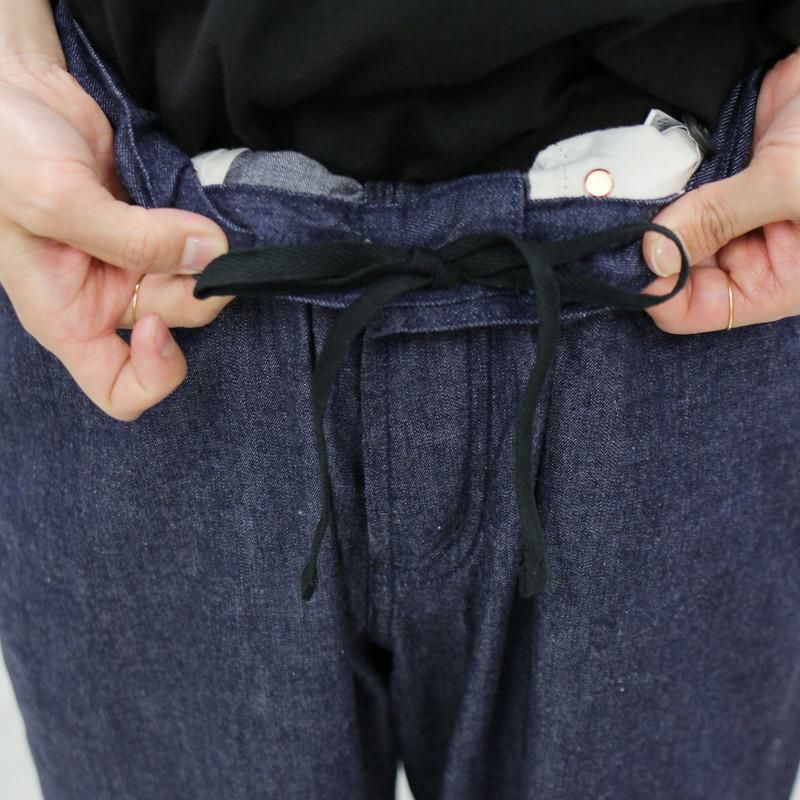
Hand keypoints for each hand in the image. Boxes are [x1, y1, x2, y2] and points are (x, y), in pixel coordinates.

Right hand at [0, 61, 233, 420]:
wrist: (11, 88)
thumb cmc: (3, 150)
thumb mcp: (54, 199)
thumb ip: (132, 237)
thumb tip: (210, 256)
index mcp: (67, 314)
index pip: (121, 390)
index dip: (155, 373)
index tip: (159, 325)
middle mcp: (104, 295)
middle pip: (179, 320)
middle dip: (197, 287)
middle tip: (199, 239)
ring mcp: (133, 259)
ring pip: (196, 280)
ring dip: (208, 253)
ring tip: (192, 212)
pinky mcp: (154, 225)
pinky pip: (198, 244)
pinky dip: (207, 231)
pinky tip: (199, 206)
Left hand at [641, 49, 799, 332]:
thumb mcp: (788, 185)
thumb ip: (719, 219)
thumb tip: (653, 258)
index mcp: (777, 279)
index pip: (697, 310)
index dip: (659, 292)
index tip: (631, 261)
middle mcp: (750, 255)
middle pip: (674, 272)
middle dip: (646, 251)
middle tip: (614, 223)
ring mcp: (731, 216)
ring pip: (669, 231)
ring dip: (646, 215)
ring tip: (624, 195)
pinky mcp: (719, 178)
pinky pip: (673, 191)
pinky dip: (654, 184)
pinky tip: (637, 172)